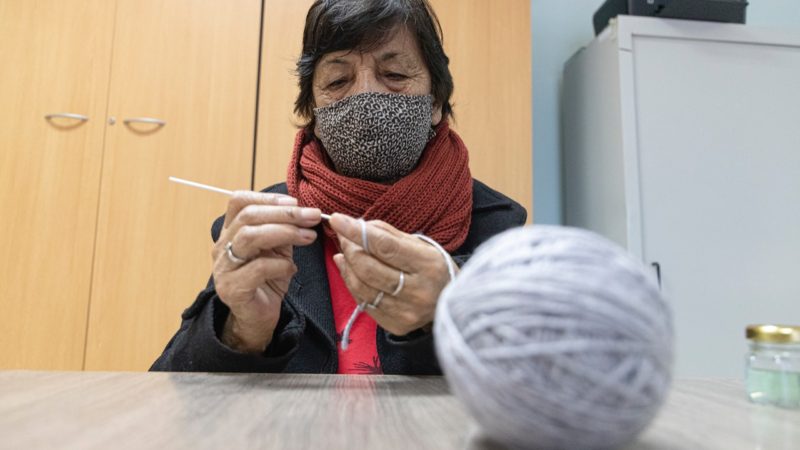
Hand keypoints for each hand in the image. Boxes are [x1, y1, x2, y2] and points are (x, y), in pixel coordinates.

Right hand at [212, 191, 320, 352]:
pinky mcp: (232, 288)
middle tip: (312, 216)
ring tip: (308, 237)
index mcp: (231, 232)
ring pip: (249, 237)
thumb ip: (284, 230)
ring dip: (284, 233)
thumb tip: (305, 211)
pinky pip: (258, 268)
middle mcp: (222, 246)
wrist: (257, 318)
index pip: (239, 201)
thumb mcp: (278, 250)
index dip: (268, 197)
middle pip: (248, 217)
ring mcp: (224, 267)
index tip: (295, 202)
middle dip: (285, 213)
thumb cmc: (267, 281)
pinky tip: (292, 268)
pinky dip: (280, 264)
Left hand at [328, 213, 456, 335]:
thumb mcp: (420, 244)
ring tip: (345, 251)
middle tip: (343, 235)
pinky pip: (364, 303)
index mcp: (428, 265)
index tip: (338, 220)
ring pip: (362, 287)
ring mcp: (407, 312)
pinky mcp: (396, 326)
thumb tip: (356, 225)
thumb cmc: (434, 267)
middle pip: (369, 268)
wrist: (453, 301)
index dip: (357, 232)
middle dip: (350, 248)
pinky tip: (349, 269)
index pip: (385, 246)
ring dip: (347, 265)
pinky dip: (352, 283)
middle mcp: (419, 292)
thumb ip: (388, 234)